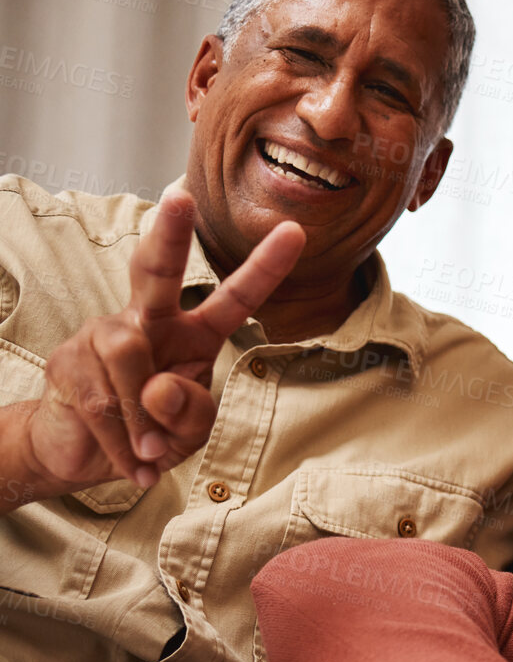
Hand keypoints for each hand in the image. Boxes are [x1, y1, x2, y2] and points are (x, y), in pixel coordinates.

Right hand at [24, 187, 303, 493]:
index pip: (235, 298)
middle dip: (169, 234)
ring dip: (144, 416)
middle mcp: (149, 320)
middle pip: (157, 270)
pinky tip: (135, 463)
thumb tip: (160, 388)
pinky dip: (124, 443)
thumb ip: (193, 413)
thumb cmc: (152, 433)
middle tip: (179, 197)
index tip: (295, 232)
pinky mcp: (68, 363)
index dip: (265, 267)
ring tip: (152, 449)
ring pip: (129, 357)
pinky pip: (101, 399)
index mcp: (194, 332)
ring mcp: (103, 335)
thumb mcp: (191, 432)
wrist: (86, 457)